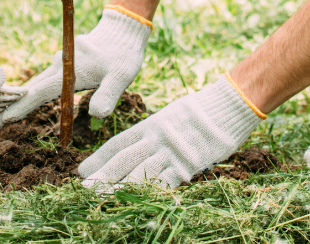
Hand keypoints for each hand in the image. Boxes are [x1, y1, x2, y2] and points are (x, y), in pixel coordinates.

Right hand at [0, 8, 150, 127]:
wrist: (122, 29)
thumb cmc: (123, 56)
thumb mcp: (121, 78)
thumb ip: (108, 96)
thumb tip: (96, 116)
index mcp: (69, 71)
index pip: (39, 93)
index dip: (20, 108)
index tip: (2, 121)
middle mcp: (58, 65)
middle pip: (31, 89)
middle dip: (11, 106)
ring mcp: (58, 63)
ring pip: (35, 84)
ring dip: (20, 99)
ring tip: (2, 116)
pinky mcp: (62, 63)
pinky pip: (43, 80)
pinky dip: (32, 92)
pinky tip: (24, 101)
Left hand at [77, 78, 261, 190]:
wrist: (228, 105)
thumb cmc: (202, 110)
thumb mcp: (172, 116)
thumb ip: (156, 132)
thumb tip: (142, 144)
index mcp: (150, 125)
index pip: (118, 144)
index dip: (99, 158)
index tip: (82, 171)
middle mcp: (156, 139)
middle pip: (123, 160)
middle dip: (102, 176)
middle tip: (83, 190)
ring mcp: (171, 152)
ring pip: (140, 173)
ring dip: (120, 188)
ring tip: (102, 200)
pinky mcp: (188, 164)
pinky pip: (166, 182)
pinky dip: (150, 193)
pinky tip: (137, 203)